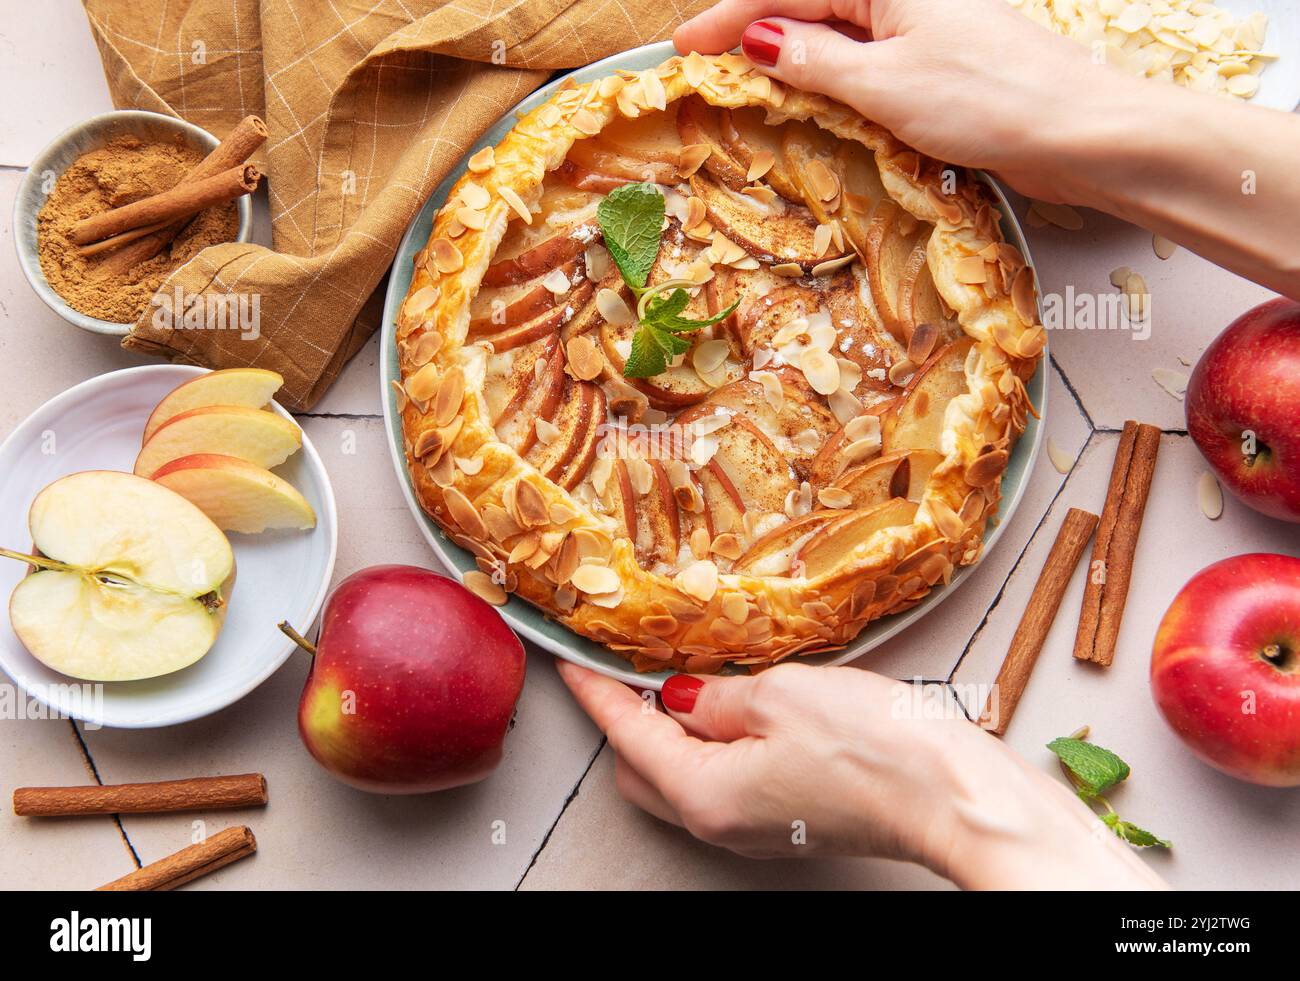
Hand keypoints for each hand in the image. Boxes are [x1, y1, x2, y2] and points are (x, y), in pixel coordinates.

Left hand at [558, 660, 1167, 887]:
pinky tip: (729, 704)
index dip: (597, 691)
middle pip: (641, 770)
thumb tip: (682, 695)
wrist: (953, 797)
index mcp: (704, 792)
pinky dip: (710, 743)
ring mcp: (753, 826)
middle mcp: (720, 821)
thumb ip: (716, 696)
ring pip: (681, 777)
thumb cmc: (876, 750)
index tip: (573, 661)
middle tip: (622, 664)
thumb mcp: (780, 695)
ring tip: (677, 674)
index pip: (626, 735)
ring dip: (669, 730)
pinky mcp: (785, 818)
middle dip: (624, 718)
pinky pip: (723, 779)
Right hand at [675, 0, 1131, 199]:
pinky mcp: (940, 64)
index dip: (731, 16)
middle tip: (704, 64)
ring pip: (837, 35)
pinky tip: (810, 100)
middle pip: (812, 4)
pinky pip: (867, 62)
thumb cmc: (988, 99)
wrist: (1081, 133)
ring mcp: (925, 27)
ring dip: (791, 58)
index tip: (684, 46)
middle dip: (755, 31)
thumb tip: (758, 41)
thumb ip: (814, 60)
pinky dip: (830, 79)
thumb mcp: (883, 82)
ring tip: (743, 84)